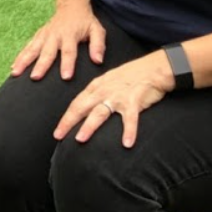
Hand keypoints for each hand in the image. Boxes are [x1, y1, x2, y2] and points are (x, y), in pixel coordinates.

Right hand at [10, 4, 105, 80]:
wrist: (71, 5)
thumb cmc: (85, 21)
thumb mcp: (97, 30)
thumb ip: (98, 45)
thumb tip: (98, 61)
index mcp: (70, 35)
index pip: (69, 51)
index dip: (67, 64)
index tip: (65, 77)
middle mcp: (54, 35)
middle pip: (47, 52)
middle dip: (41, 65)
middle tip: (35, 77)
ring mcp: (44, 35)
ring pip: (32, 49)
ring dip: (23, 61)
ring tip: (15, 73)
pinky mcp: (38, 36)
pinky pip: (27, 47)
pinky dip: (20, 56)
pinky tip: (13, 67)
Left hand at [53, 53, 176, 148]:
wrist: (154, 68)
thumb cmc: (132, 76)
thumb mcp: (109, 81)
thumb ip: (97, 93)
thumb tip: (86, 108)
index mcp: (96, 86)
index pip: (76, 103)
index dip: (65, 118)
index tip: (57, 131)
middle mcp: (104, 91)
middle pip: (81, 107)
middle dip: (68, 122)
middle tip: (58, 136)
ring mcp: (118, 96)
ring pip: (99, 113)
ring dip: (89, 126)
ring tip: (80, 139)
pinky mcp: (134, 101)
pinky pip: (130, 119)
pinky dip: (129, 131)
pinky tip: (127, 144)